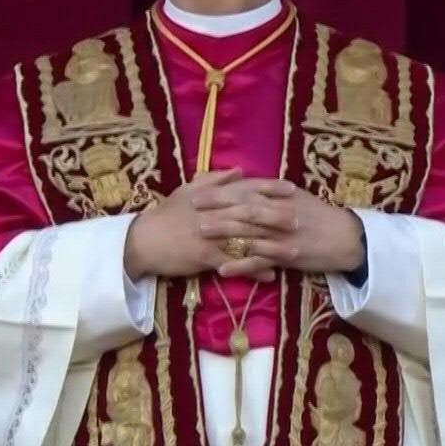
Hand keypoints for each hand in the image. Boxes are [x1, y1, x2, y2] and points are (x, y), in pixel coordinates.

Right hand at [124, 168, 291, 281]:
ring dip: (272, 246)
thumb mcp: (188, 191)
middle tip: (301, 220)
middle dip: (278, 217)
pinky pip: (235, 263)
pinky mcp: (206, 257)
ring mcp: (211, 236)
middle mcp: (215, 213)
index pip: (246, 188)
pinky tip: (270, 275)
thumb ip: (215, 180)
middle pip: (252, 214)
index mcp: (212, 196)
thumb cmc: (166, 215)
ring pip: (247, 239)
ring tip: (294, 252)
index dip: (270, 187)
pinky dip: (253, 269)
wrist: (143, 240)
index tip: (291, 187)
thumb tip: (240, 170)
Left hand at [190, 180, 363, 278]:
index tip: (199, 189)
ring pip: (249, 232)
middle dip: (216, 207)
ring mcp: (283, 234)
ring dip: (223, 232)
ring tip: (200, 232)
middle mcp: (280, 212)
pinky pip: (260, 261)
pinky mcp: (287, 256)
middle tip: (192, 207)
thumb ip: (272, 193)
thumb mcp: (297, 199)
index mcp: (281, 196)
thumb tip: (246, 184)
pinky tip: (222, 268)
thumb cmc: (320, 217)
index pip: (247, 190)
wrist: (347, 239)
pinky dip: (241, 265)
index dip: (222, 190)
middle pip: (244, 207)